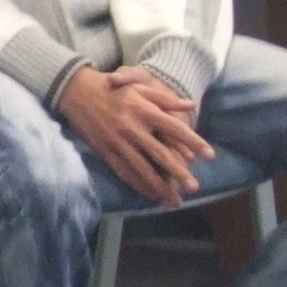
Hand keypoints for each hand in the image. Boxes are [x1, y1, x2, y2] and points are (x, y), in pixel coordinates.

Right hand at [56, 67, 213, 206]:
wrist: (76, 91)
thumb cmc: (112, 87)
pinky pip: (124, 172)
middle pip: (161, 154)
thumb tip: (191, 104)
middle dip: (179, 173)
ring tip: (173, 200)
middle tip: (194, 188)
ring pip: (143, 168)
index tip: (210, 156)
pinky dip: (138, 185)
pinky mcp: (105, 151)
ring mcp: (118, 141)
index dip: (194, 142)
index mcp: (144, 110)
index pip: (175, 129)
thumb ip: (166, 99)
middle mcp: (133, 128)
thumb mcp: (140, 86)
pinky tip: (149, 194)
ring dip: (159, 186)